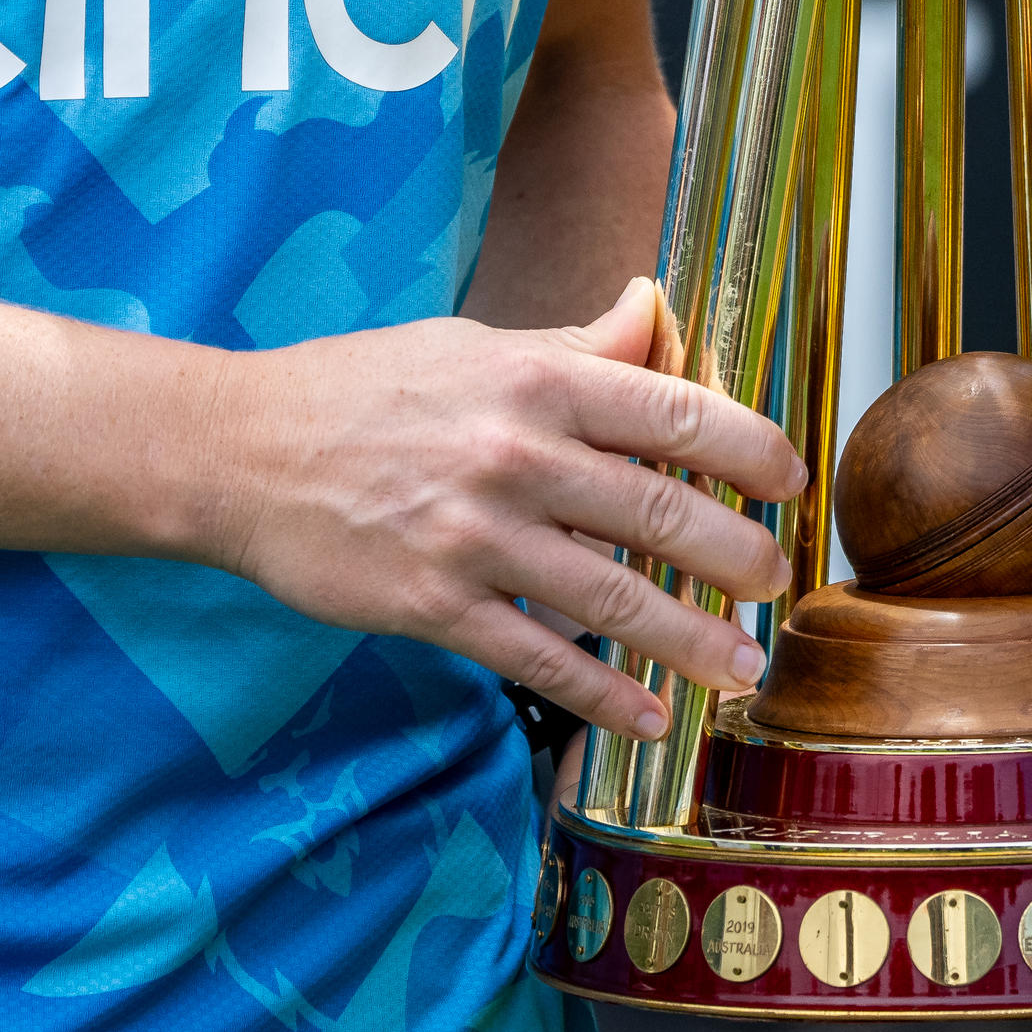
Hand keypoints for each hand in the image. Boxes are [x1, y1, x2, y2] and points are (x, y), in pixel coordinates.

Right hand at [213, 276, 808, 737]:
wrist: (239, 451)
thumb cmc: (362, 389)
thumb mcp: (474, 347)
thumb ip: (575, 347)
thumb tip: (654, 312)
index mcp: (538, 381)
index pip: (677, 414)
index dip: (752, 451)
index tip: (792, 482)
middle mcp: (517, 455)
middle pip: (662, 513)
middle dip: (739, 558)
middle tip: (779, 585)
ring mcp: (477, 536)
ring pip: (613, 598)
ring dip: (691, 642)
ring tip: (742, 670)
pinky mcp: (435, 605)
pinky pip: (539, 658)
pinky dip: (603, 696)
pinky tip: (650, 719)